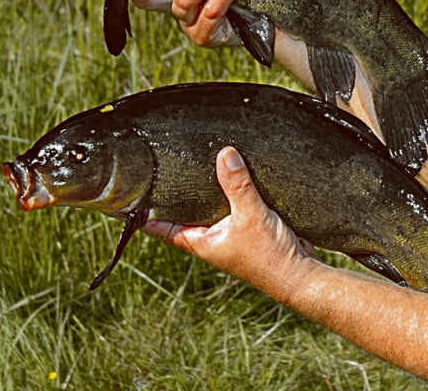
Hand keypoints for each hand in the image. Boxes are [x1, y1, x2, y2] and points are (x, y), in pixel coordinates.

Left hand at [143, 147, 318, 293]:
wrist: (300, 272)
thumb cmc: (269, 256)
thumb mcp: (249, 216)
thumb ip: (237, 185)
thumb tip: (225, 154)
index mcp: (200, 242)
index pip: (161, 226)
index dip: (144, 212)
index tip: (128, 196)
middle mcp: (210, 238)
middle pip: (184, 213)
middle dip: (176, 194)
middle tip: (163, 167)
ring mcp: (229, 233)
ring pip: (209, 208)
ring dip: (206, 191)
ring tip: (195, 163)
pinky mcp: (249, 226)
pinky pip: (233, 205)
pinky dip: (231, 191)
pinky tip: (234, 174)